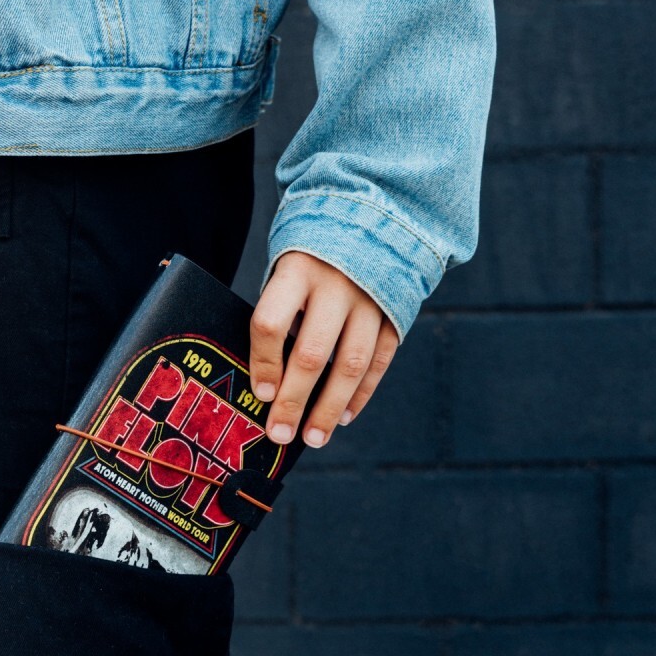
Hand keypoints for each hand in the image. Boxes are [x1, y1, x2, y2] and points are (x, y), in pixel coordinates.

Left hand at [249, 251, 399, 446]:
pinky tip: (344, 416)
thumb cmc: (312, 258)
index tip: (261, 394)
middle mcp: (335, 285)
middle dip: (294, 400)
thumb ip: (279, 314)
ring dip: (330, 408)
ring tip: (313, 437)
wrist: (371, 218)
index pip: (271, 322)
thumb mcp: (287, 271)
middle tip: (280, 433)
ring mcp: (369, 300)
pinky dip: (362, 393)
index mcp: (297, 271)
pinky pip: (379, 361)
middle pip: (312, 352)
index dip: (263, 362)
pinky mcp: (394, 312)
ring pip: (350, 364)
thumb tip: (265, 381)